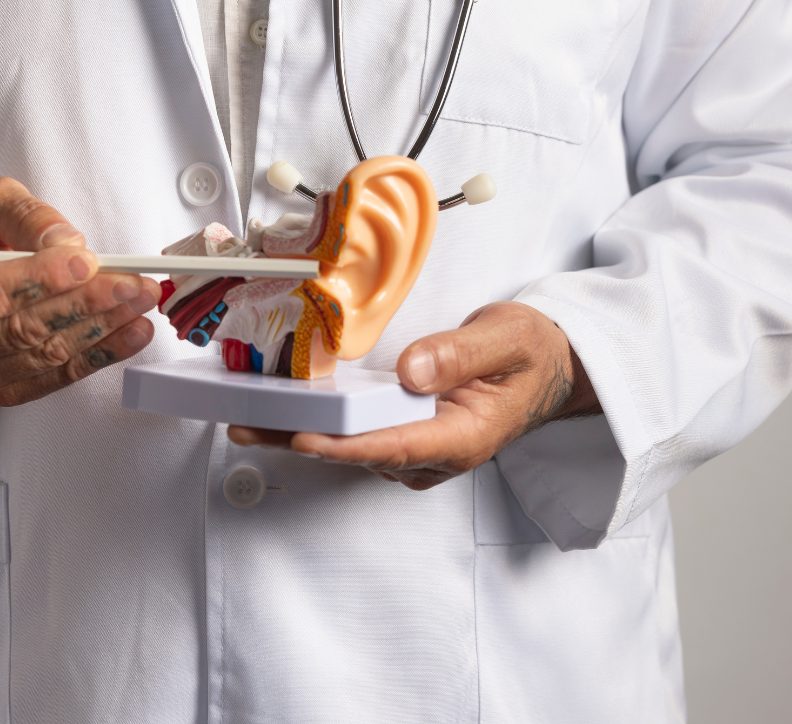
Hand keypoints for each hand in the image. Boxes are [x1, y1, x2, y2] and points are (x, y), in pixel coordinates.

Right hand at [0, 178, 160, 405]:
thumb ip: (22, 216)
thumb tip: (67, 242)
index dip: (43, 280)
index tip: (88, 264)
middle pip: (22, 329)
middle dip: (87, 305)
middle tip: (133, 284)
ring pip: (43, 356)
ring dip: (102, 331)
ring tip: (140, 304)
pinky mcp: (0, 386)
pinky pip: (53, 378)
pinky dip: (99, 356)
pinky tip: (131, 334)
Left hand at [228, 302, 601, 489]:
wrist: (547, 368)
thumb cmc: (530, 352)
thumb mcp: (506, 338)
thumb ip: (460, 355)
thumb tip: (410, 372)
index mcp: (462, 437)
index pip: (393, 446)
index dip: (342, 445)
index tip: (299, 438)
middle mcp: (434, 453)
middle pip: (358, 453)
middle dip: (299, 441)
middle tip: (244, 426)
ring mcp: (418, 448)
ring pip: (352, 448)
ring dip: (301, 434)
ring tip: (248, 418)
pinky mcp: (406, 435)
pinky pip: (358, 435)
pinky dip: (321, 424)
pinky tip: (286, 409)